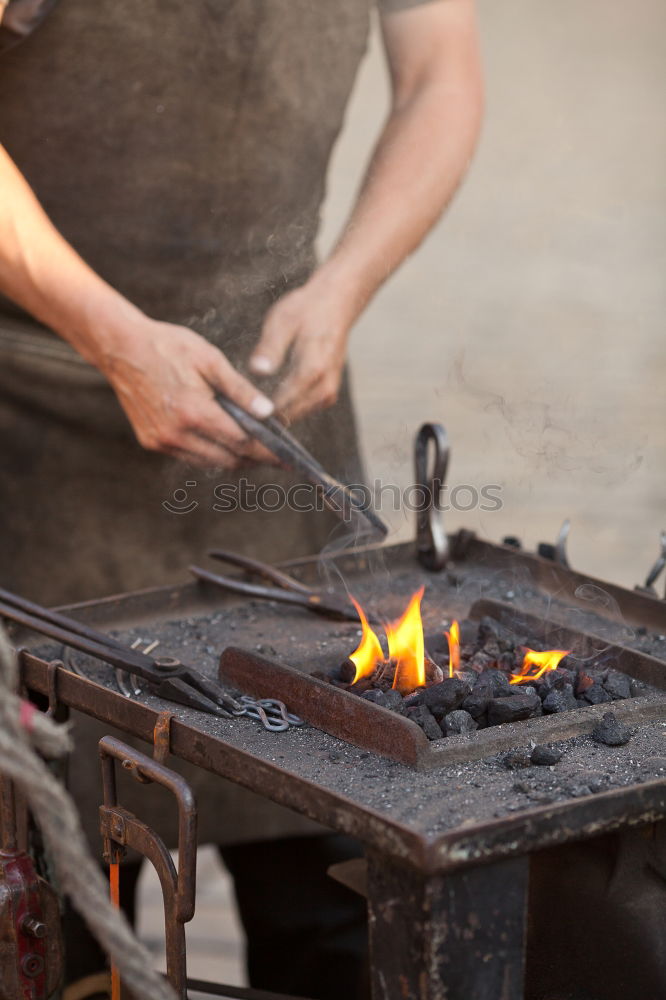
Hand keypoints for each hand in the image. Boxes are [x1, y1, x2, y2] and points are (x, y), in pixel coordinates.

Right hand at [97, 316, 275, 468]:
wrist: (120, 347)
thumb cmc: (168, 346)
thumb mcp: (210, 360)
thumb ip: (240, 390)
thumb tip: (269, 413)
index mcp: (194, 412)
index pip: (242, 442)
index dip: (268, 452)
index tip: (287, 458)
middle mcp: (176, 434)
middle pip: (228, 459)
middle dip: (254, 459)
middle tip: (276, 455)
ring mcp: (161, 441)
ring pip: (208, 462)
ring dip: (233, 458)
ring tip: (254, 449)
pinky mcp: (151, 442)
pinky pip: (189, 456)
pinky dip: (210, 453)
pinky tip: (223, 441)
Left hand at [249, 275, 352, 422]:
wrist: (335, 305)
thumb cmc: (306, 310)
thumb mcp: (282, 321)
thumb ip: (269, 349)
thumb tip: (257, 371)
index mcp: (312, 370)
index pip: (281, 402)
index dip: (257, 409)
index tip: (235, 410)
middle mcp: (324, 387)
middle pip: (289, 414)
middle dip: (263, 414)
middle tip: (236, 412)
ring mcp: (329, 393)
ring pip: (296, 415)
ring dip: (274, 414)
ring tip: (248, 407)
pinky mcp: (327, 395)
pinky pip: (303, 410)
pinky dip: (286, 408)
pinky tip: (265, 401)